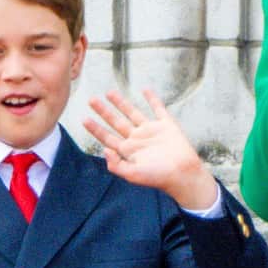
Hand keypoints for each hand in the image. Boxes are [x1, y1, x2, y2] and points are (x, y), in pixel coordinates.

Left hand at [83, 88, 217, 209]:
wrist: (183, 173)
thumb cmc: (158, 177)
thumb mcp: (132, 175)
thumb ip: (116, 165)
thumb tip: (104, 149)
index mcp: (128, 150)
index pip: (108, 137)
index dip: (96, 129)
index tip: (84, 119)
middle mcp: (138, 139)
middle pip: (116, 122)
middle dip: (103, 111)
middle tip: (91, 100)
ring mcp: (152, 131)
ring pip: (133, 113)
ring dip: (121, 103)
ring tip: (109, 92)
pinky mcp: (167, 125)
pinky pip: (158, 108)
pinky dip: (152, 99)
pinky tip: (145, 90)